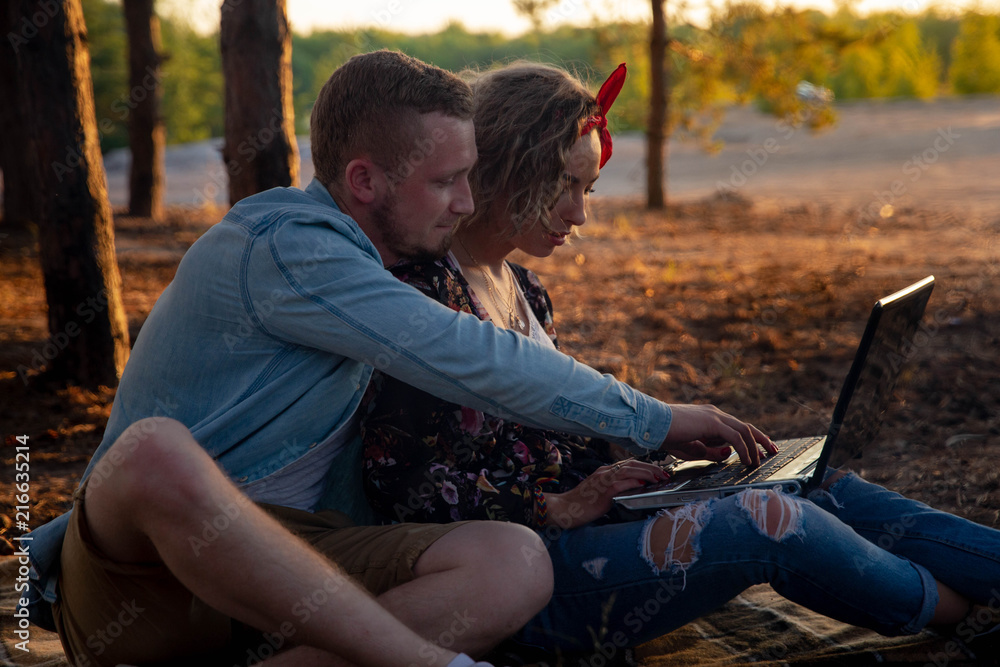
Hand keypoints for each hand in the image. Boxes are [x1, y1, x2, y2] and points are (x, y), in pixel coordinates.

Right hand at [545, 460, 668, 528]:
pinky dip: (633, 482)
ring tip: (658, 478)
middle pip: (632, 464)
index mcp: (604, 472)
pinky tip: (643, 484)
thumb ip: (614, 488)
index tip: (658, 472)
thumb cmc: (581, 504)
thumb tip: (634, 490)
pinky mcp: (602, 491)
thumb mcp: (600, 493)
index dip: (645, 466)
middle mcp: (604, 472)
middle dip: (650, 468)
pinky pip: (620, 483)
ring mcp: (602, 480)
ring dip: (646, 473)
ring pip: (628, 471)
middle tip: (664, 474)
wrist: (564, 509)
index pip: (629, 464)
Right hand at [662, 404, 776, 466]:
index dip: (751, 439)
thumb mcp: (692, 449)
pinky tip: (746, 460)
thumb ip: (711, 451)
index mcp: (710, 418)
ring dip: (755, 447)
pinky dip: (744, 449)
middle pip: (746, 427)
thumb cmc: (667, 436)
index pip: (737, 428)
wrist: (652, 425)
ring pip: (744, 430)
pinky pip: (735, 437)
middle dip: (761, 440)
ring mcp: (714, 416)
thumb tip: (729, 454)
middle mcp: (715, 414)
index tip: (760, 451)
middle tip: (771, 452)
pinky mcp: (712, 422)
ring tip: (758, 462)